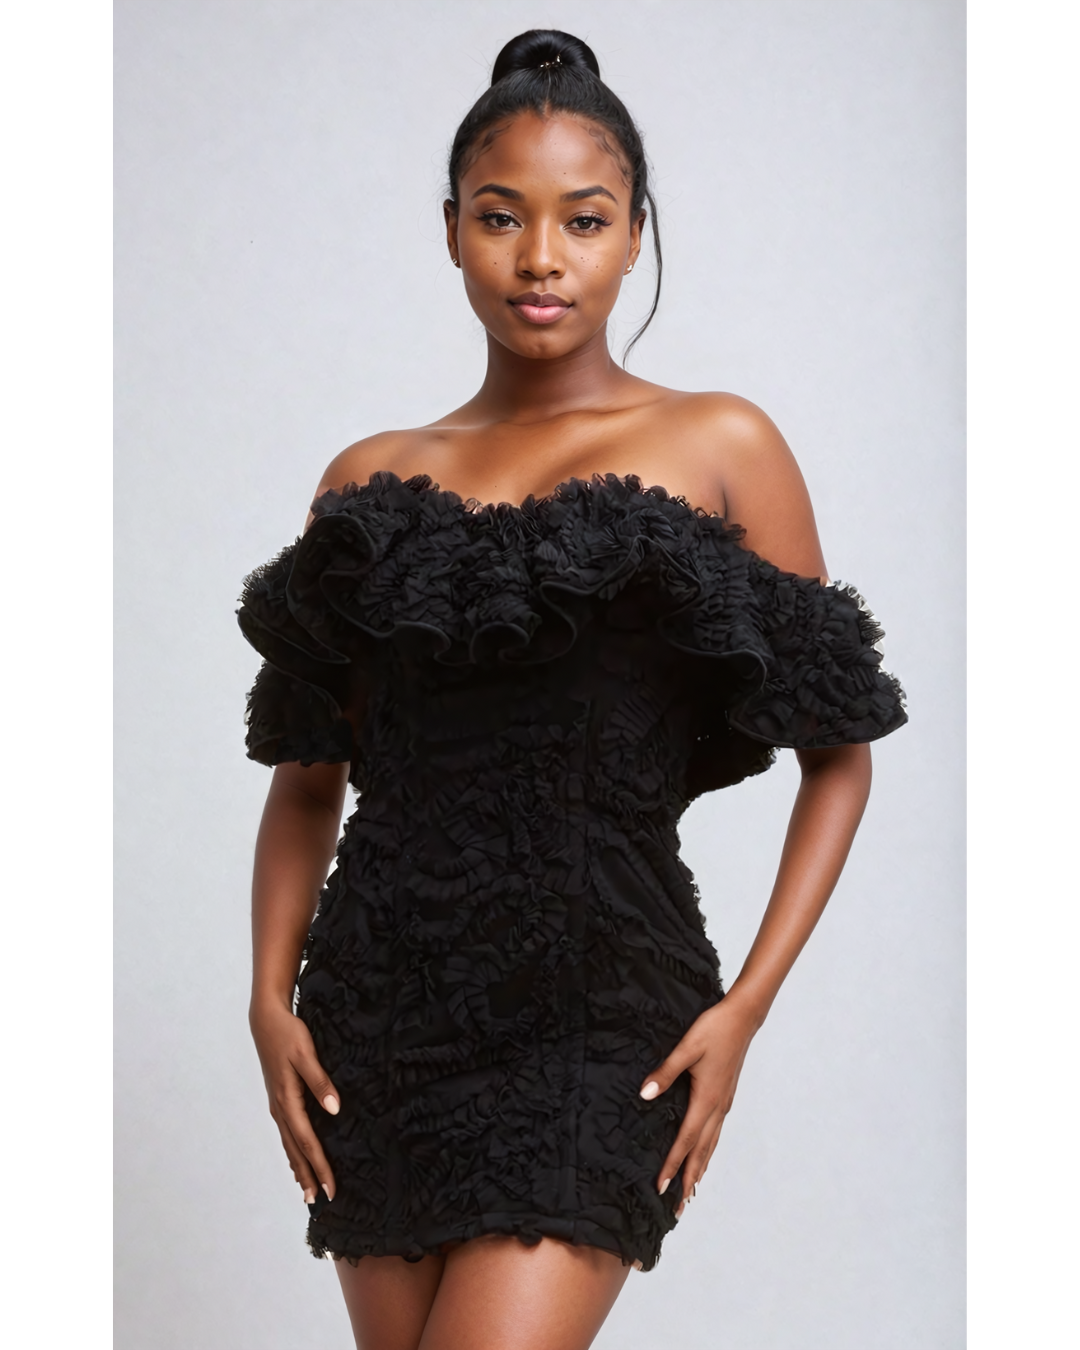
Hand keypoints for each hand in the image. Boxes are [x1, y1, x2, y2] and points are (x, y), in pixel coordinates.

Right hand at [249, 999, 339, 1204]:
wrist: (266, 1020)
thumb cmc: (288, 1034)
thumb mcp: (306, 1054)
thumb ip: (320, 1081)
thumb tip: (334, 1109)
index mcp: (288, 1101)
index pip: (308, 1142)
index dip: (320, 1167)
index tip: (331, 1189)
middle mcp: (280, 1108)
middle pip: (296, 1150)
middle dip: (308, 1175)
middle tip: (319, 1200)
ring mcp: (277, 1105)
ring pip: (289, 1143)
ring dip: (299, 1167)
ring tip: (307, 1189)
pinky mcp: (279, 1099)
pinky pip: (287, 1132)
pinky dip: (293, 1150)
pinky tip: (297, 1157)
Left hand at [639, 997, 759, 1216]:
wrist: (742, 1018)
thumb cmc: (713, 1029)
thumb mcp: (686, 1048)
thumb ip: (665, 1072)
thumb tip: (645, 1094)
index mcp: (706, 1100)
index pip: (685, 1141)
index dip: (673, 1165)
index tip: (661, 1188)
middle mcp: (717, 1108)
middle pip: (701, 1152)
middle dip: (688, 1180)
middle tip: (679, 1209)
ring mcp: (724, 1104)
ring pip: (711, 1144)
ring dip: (700, 1169)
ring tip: (691, 1191)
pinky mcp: (726, 1097)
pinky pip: (716, 1132)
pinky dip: (709, 1150)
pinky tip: (705, 1153)